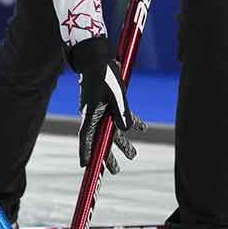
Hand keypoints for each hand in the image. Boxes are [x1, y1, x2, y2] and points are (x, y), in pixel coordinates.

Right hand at [68, 36, 144, 174]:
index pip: (86, 138)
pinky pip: (118, 117)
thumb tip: (126, 130)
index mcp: (91, 114)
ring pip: (111, 131)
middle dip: (109, 156)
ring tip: (133, 155)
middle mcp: (94, 115)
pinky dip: (130, 122)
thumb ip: (121, 112)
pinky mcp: (107, 103)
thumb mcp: (116, 94)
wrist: (96, 56)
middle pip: (100, 140)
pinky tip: (142, 128)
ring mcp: (100, 110)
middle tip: (116, 171)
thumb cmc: (104, 74)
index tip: (86, 167)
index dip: (86, 153)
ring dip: (122, 142)